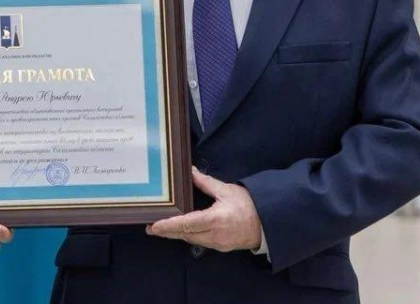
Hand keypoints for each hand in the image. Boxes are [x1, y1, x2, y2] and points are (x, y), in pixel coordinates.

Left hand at [146, 168, 261, 251]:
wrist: (269, 224)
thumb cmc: (249, 205)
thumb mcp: (227, 190)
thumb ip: (206, 183)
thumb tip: (190, 172)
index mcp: (216, 220)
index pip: (187, 224)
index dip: (169, 226)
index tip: (154, 226)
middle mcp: (215, 235)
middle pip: (185, 235)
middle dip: (167, 232)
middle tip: (150, 227)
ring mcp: (218, 244)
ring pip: (191, 240)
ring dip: (177, 234)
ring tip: (161, 228)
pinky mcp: (220, 247)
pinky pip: (200, 242)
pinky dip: (188, 236)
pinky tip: (180, 230)